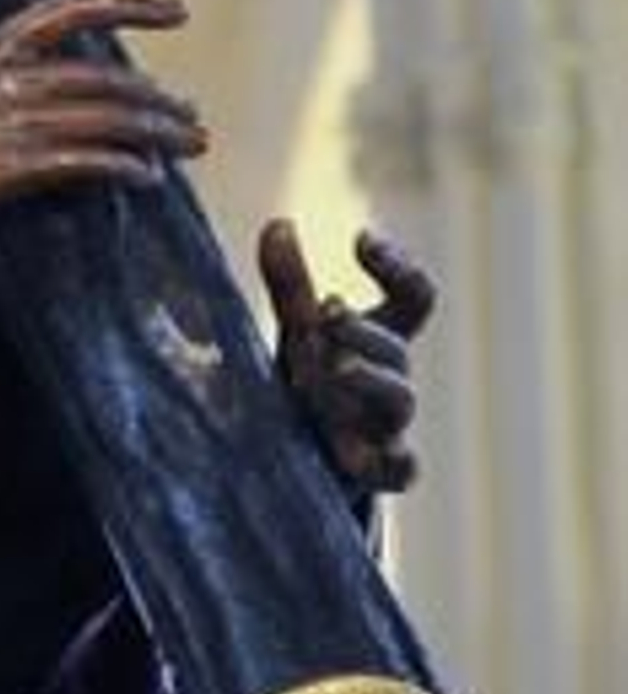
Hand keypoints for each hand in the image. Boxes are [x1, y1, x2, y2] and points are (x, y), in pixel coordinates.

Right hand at [0, 0, 206, 228]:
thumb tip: (12, 76)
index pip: (69, 11)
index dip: (129, 5)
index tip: (176, 12)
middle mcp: (1, 79)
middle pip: (103, 75)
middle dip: (157, 96)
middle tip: (192, 115)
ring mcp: (6, 123)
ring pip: (102, 116)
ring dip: (154, 132)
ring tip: (189, 145)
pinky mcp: (5, 167)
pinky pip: (80, 161)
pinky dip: (120, 167)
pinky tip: (147, 178)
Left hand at [259, 218, 433, 494]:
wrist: (304, 456)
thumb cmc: (311, 379)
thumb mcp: (300, 329)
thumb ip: (291, 282)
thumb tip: (279, 224)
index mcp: (383, 336)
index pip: (415, 296)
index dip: (399, 266)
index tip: (361, 239)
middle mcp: (393, 378)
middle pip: (395, 348)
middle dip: (361, 329)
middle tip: (328, 311)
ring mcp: (390, 426)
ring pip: (398, 400)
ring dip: (367, 379)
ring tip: (336, 367)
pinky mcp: (383, 470)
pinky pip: (400, 467)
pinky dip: (383, 460)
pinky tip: (351, 452)